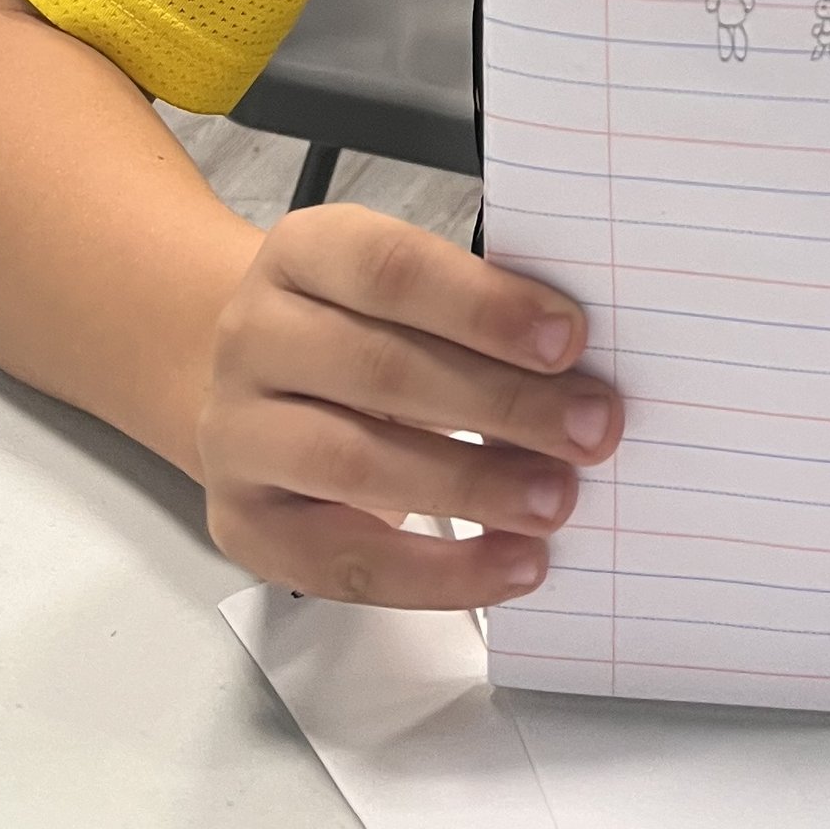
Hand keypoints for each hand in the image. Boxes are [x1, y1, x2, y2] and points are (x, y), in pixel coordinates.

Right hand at [197, 204, 622, 605]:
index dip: (485, 305)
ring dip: (471, 487)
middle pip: (381, 370)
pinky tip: (509, 565)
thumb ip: (477, 314)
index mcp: (305, 254)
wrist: (256, 387)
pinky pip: (341, 563)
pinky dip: (436, 573)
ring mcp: (237, 435)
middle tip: (592, 428)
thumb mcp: (406, 294)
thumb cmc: (360, 331)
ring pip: (353, 464)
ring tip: (556, 501)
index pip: (392, 269)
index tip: (571, 338)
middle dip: (502, 403)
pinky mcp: (246, 524)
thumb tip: (581, 369)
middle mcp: (256, 337)